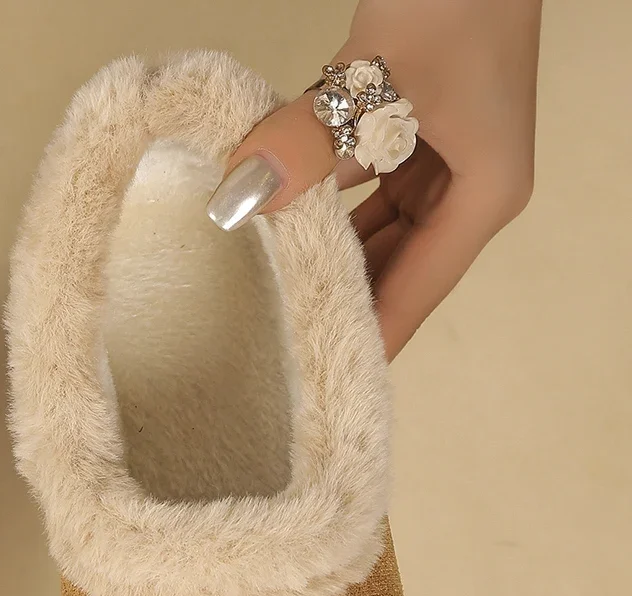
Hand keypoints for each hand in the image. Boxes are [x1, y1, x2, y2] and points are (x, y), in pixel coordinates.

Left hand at [207, 0, 541, 358]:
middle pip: (395, 272)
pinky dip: (320, 203)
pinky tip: (274, 224)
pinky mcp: (410, 130)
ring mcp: (440, 160)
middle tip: (279, 354)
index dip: (368, 339)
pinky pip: (359, 187)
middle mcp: (468, 190)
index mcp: (484, 197)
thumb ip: (305, 143)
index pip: (416, 293)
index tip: (323, 386)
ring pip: (373, 233)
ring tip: (267, 302)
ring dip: (323, 254)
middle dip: (341, 303)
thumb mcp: (374, 80)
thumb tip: (239, 200)